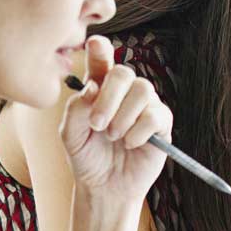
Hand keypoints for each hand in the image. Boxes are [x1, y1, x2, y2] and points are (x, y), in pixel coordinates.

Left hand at [59, 35, 172, 203]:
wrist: (104, 187)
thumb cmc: (86, 157)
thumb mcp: (69, 135)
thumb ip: (76, 109)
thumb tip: (92, 87)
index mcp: (99, 87)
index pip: (101, 59)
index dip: (100, 48)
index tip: (94, 44)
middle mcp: (123, 92)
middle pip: (124, 73)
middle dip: (109, 98)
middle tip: (97, 124)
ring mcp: (144, 106)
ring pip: (142, 90)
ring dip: (124, 116)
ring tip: (113, 137)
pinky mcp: (161, 123)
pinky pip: (155, 115)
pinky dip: (139, 131)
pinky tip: (130, 144)